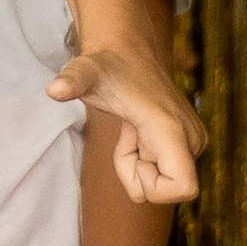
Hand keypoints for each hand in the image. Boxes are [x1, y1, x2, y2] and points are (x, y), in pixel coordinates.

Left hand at [50, 43, 203, 204]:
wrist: (126, 52)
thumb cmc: (104, 67)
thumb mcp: (84, 73)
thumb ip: (71, 80)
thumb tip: (53, 89)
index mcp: (173, 130)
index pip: (184, 190)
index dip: (151, 188)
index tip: (134, 156)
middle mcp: (192, 138)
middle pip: (164, 192)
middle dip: (136, 174)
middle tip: (126, 136)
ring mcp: (193, 142)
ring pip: (162, 184)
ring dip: (138, 165)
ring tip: (131, 129)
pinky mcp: (189, 143)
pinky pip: (163, 173)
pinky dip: (143, 159)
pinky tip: (137, 130)